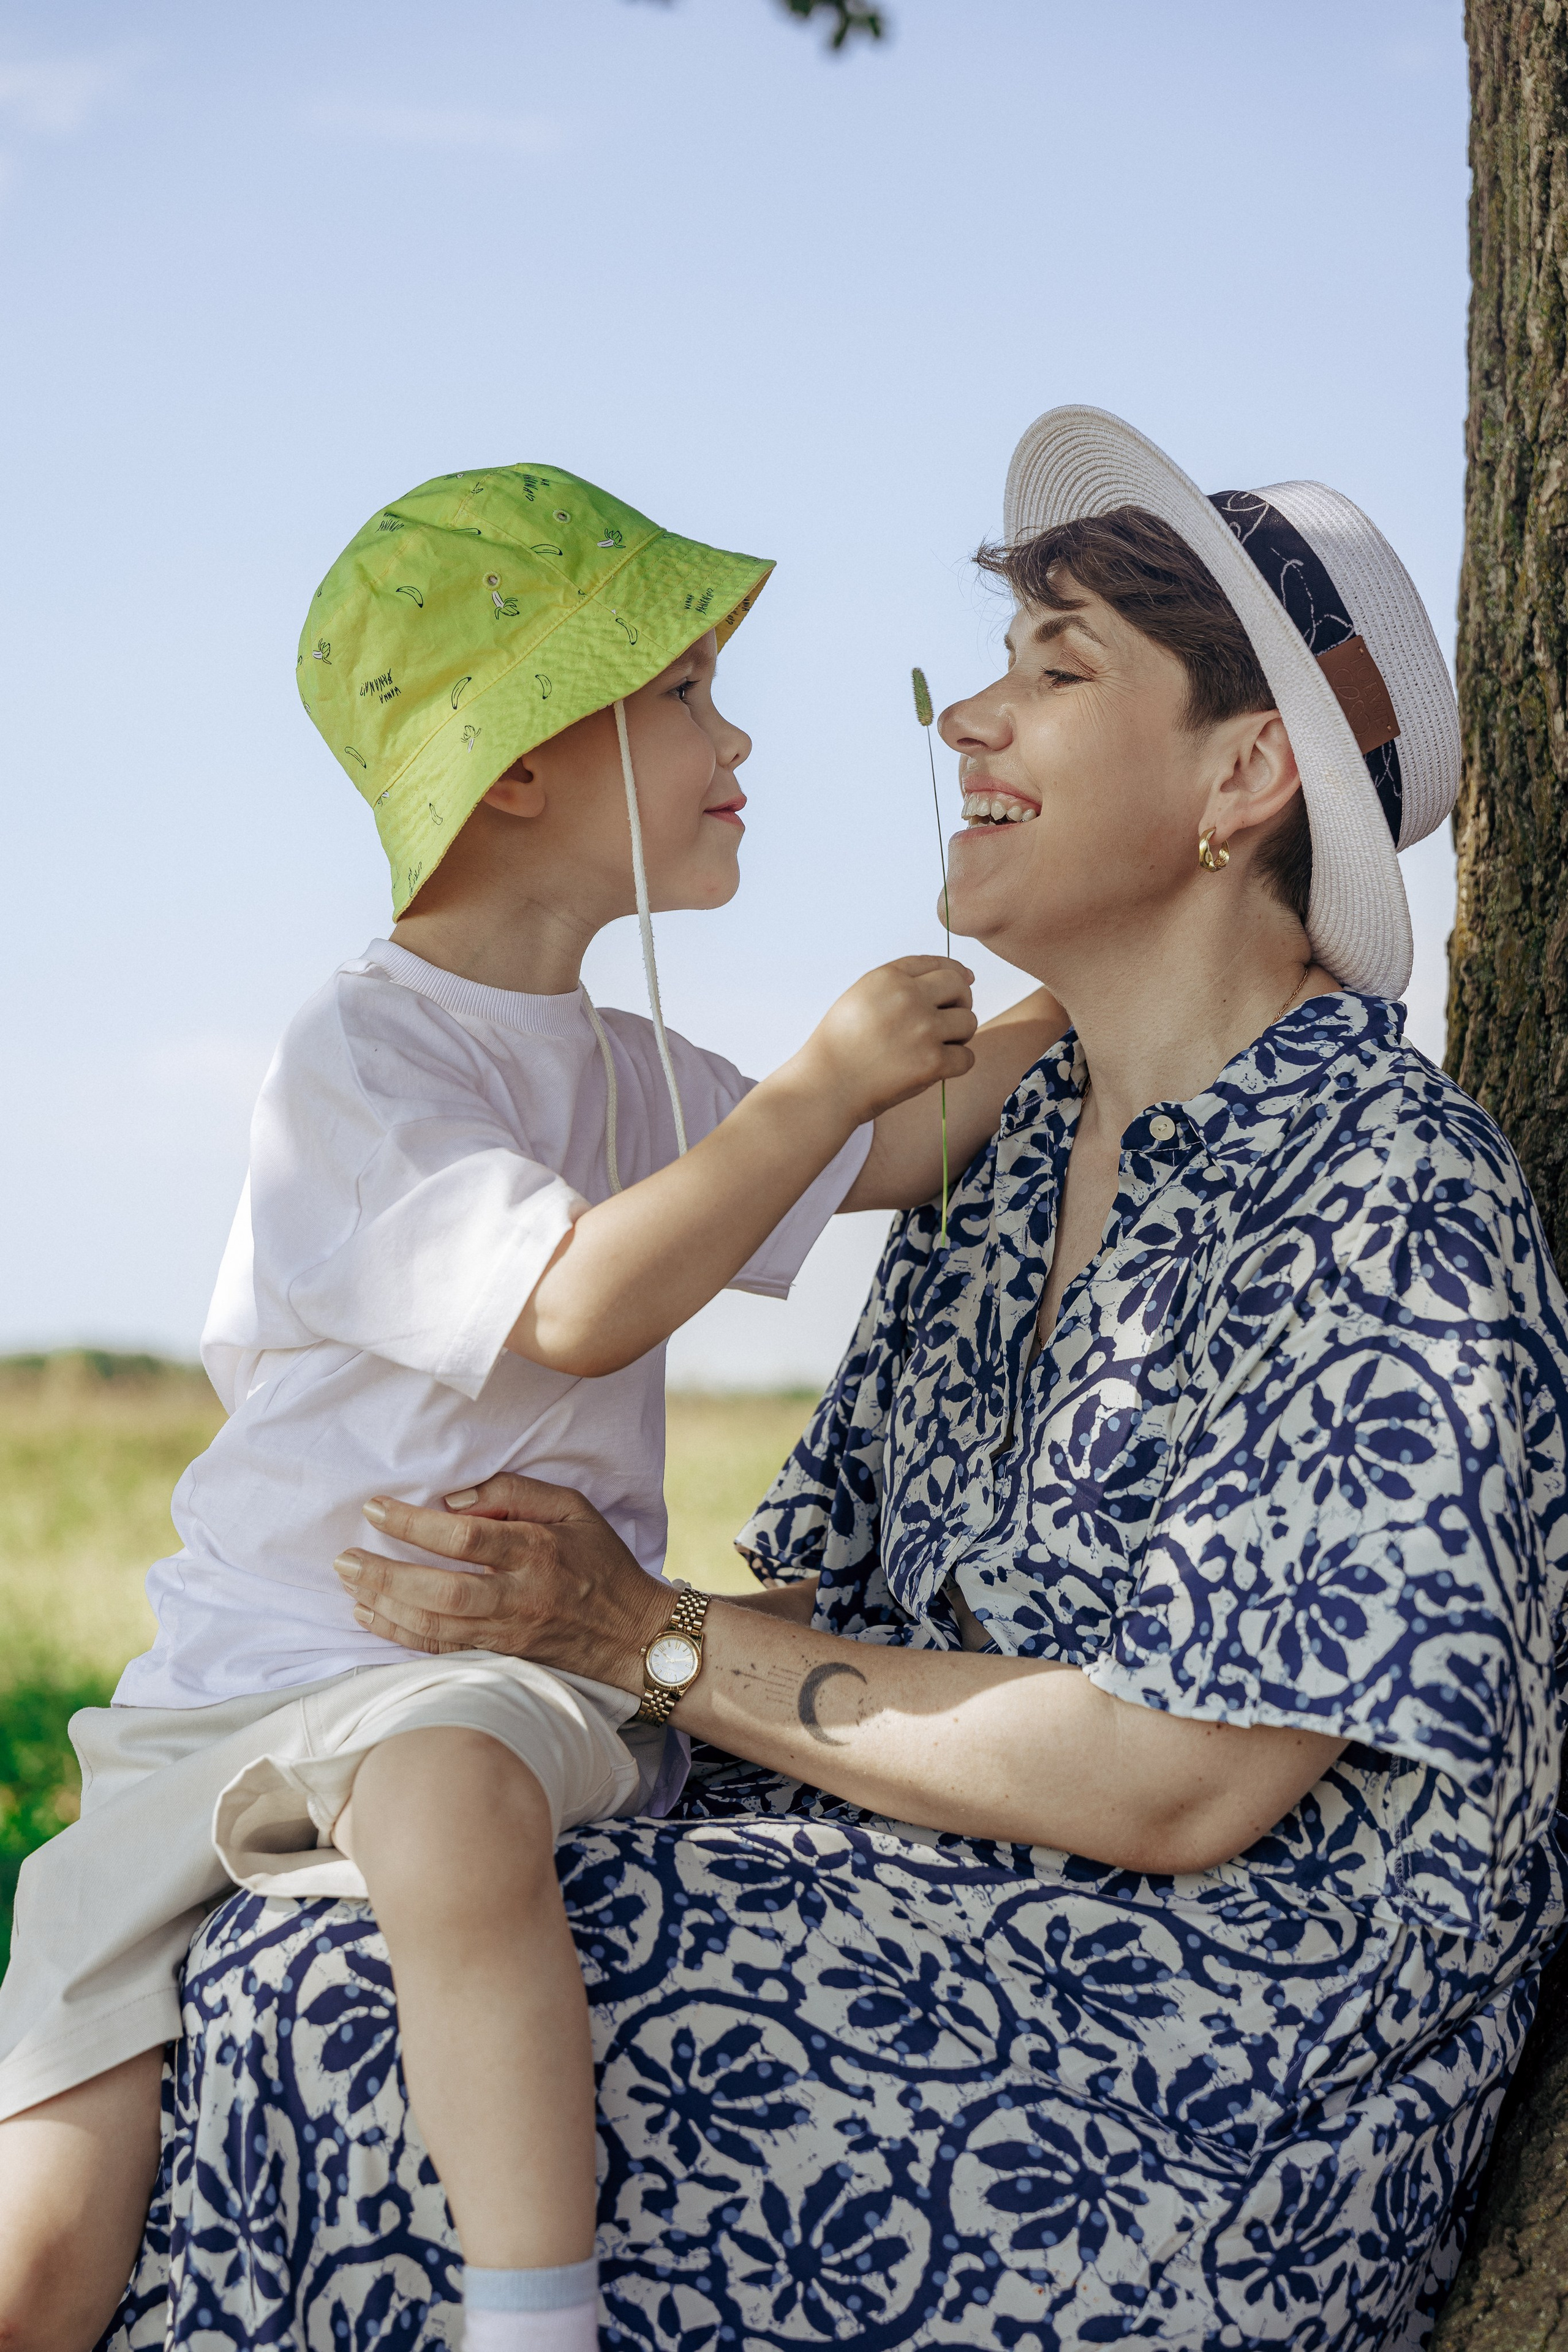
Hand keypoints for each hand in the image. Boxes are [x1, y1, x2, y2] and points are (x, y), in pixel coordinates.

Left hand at [333, 1474, 671, 1688]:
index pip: (465, 1537)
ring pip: (434, 1626)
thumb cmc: (600, 1561)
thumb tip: (453, 1500)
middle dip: (384, 1575)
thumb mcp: (572, 1508)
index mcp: (537, 1551)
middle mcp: (519, 1596)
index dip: (413, 1524)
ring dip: (384, 1606)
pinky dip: (400, 1635)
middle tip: (343, 1559)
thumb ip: (515, 1493)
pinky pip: (441, 1649)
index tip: (375, 1509)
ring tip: (349, 1584)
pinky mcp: (500, 1658)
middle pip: (440, 1590)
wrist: (633, 1635)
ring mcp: (507, 1634)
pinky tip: (371, 1616)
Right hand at [788, 956, 976, 1125]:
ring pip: (969, 1022)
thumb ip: (900, 984)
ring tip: (936, 1047)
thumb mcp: (861, 996)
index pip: (938, 963)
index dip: (955, 974)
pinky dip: (956, 1065)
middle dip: (960, 1003)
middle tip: (946, 1022)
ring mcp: (922, 1030)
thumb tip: (961, 976)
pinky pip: (967, 1058)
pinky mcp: (932, 1062)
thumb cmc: (840, 1046)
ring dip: (959, 1036)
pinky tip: (936, 1068)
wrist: (826, 1086)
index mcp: (888, 978)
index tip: (962, 983)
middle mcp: (908, 997)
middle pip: (960, 987)